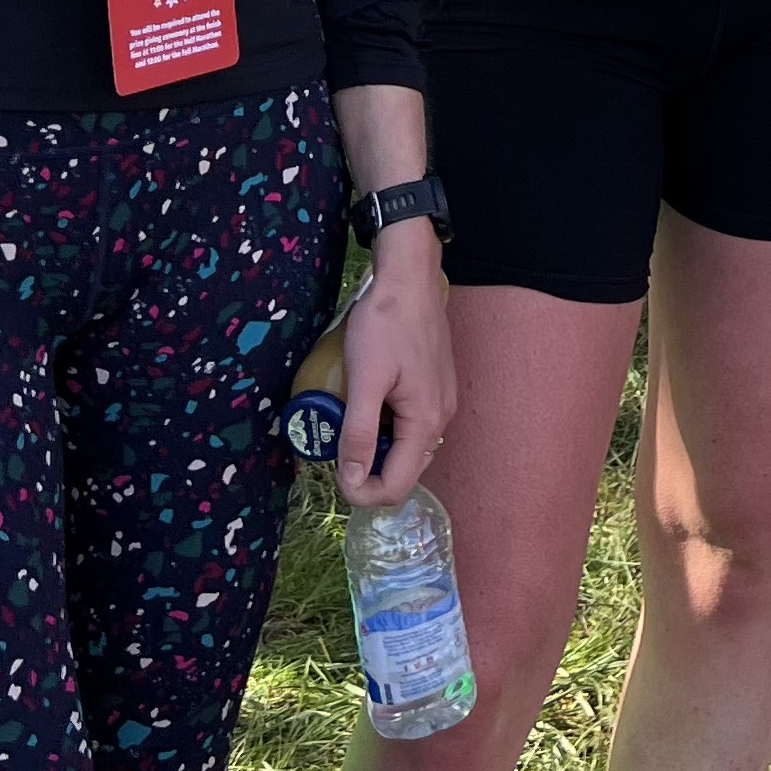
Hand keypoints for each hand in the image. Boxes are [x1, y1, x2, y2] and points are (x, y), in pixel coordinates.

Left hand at [334, 233, 455, 508]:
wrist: (409, 277)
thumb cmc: (385, 324)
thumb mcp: (365, 378)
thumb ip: (358, 431)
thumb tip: (349, 480)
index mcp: (425, 422)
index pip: (396, 486)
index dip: (360, 492)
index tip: (330, 474)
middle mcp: (440, 419)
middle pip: (403, 472)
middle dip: (366, 473)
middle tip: (333, 449)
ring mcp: (440, 403)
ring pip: (406, 450)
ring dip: (375, 450)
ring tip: (345, 426)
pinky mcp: (434, 388)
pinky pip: (409, 426)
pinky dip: (385, 429)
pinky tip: (365, 406)